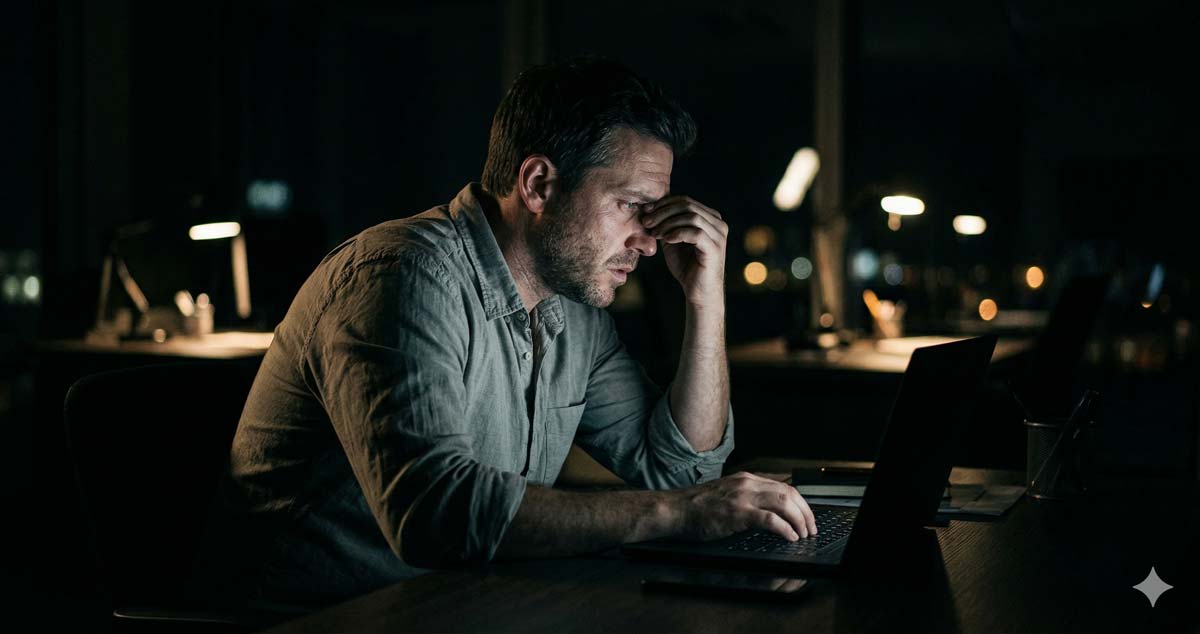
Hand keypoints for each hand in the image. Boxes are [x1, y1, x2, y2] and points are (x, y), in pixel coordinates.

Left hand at [640, 196, 726, 307]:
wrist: (698, 292)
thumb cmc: (686, 267)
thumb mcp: (672, 241)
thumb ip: (666, 224)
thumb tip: (649, 209)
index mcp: (710, 218)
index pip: (686, 201)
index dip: (664, 203)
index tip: (646, 211)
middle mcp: (718, 223)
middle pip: (688, 206)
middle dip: (663, 212)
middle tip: (647, 222)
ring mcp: (718, 235)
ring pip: (691, 217)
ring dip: (668, 223)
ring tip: (655, 234)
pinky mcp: (715, 248)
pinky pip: (695, 233)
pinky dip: (677, 233)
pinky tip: (666, 240)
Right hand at [670, 471, 817, 541]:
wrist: (675, 509)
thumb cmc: (696, 507)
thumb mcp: (726, 494)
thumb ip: (746, 497)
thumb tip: (768, 512)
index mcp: (746, 479)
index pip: (784, 486)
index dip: (800, 503)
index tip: (806, 516)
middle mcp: (747, 484)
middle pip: (789, 493)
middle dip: (805, 512)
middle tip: (811, 528)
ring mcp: (742, 497)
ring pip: (784, 503)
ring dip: (799, 521)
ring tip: (803, 534)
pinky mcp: (737, 513)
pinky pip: (770, 519)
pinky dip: (785, 529)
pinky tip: (789, 537)